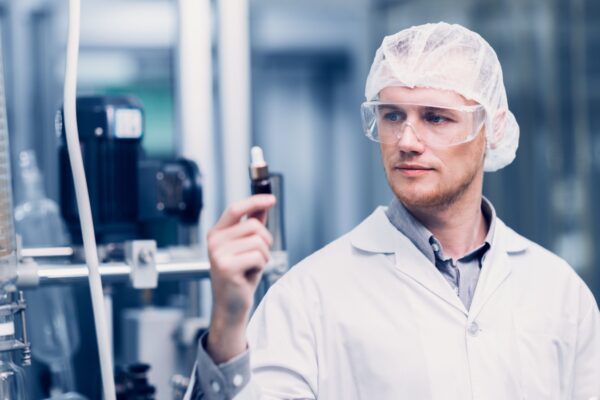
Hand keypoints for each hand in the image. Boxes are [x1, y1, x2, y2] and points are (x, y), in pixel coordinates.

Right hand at [206, 194, 275, 362]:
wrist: (231, 305)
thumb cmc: (239, 275)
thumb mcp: (246, 247)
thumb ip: (252, 224)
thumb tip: (264, 205)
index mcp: (216, 233)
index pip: (236, 208)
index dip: (255, 201)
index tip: (271, 199)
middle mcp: (214, 241)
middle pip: (253, 225)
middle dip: (265, 241)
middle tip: (257, 256)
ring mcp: (218, 254)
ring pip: (258, 241)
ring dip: (263, 256)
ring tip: (252, 266)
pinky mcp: (227, 267)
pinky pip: (258, 256)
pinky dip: (261, 266)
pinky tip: (249, 274)